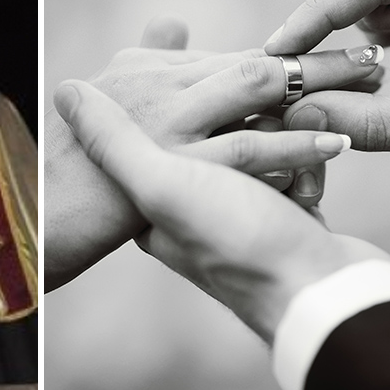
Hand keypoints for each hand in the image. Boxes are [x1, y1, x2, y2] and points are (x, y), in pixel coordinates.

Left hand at [54, 79, 389, 342]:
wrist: (324, 299)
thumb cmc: (240, 245)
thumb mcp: (162, 187)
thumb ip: (113, 139)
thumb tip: (65, 90)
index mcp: (152, 200)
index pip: (157, 123)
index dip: (187, 99)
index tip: (214, 90)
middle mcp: (190, 205)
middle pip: (216, 123)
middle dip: (252, 117)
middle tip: (275, 119)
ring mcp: (239, 208)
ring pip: (260, 134)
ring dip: (286, 136)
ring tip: (302, 151)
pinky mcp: (284, 211)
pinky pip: (295, 159)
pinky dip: (308, 160)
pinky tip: (311, 181)